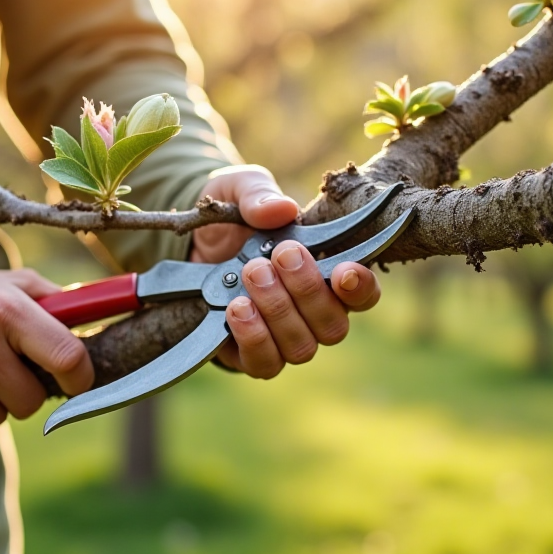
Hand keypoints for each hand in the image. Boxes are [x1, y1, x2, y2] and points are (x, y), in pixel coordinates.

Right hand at [0, 263, 93, 433]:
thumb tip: (103, 313)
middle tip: (4, 367)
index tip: (77, 380)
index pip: (68, 357)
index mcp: (6, 311)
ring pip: (0, 417)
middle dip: (26, 389)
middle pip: (34, 401)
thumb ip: (55, 299)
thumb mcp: (5, 283)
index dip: (81, 377)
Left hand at [192, 165, 381, 377]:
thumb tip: (281, 209)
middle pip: (334, 325)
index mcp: (327, 274)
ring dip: (278, 310)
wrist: (189, 248)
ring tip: (251, 273)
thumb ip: (258, 194)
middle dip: (307, 289)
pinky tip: (237, 307)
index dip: (361, 287)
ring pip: (302, 347)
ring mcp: (284, 339)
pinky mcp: (252, 355)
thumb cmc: (231, 220)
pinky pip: (265, 363)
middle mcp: (313, 314)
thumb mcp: (238, 191)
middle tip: (279, 254)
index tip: (344, 270)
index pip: (363, 294)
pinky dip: (253, 336)